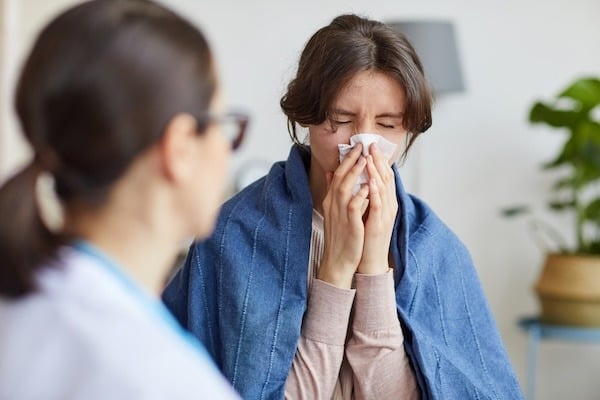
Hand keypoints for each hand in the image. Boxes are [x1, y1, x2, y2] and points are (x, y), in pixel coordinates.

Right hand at [318, 144, 368, 288]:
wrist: (338, 260)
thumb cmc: (340, 235)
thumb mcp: (334, 210)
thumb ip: (334, 190)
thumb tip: (332, 172)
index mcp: (331, 200)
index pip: (338, 175)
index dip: (347, 160)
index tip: (356, 147)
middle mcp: (333, 204)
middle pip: (340, 177)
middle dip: (350, 161)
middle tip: (361, 147)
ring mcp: (340, 214)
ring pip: (345, 188)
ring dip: (355, 174)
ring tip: (364, 160)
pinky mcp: (349, 225)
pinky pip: (353, 207)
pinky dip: (360, 195)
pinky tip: (368, 187)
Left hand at [358, 144, 397, 274]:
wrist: (369, 260)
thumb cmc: (366, 236)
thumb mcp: (365, 211)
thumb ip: (363, 195)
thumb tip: (356, 179)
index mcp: (385, 202)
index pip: (384, 176)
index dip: (378, 160)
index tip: (371, 146)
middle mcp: (389, 206)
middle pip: (386, 178)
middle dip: (378, 160)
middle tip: (372, 145)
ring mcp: (386, 215)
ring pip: (383, 189)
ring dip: (376, 172)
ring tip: (369, 157)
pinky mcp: (380, 224)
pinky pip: (378, 204)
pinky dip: (375, 191)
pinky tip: (370, 181)